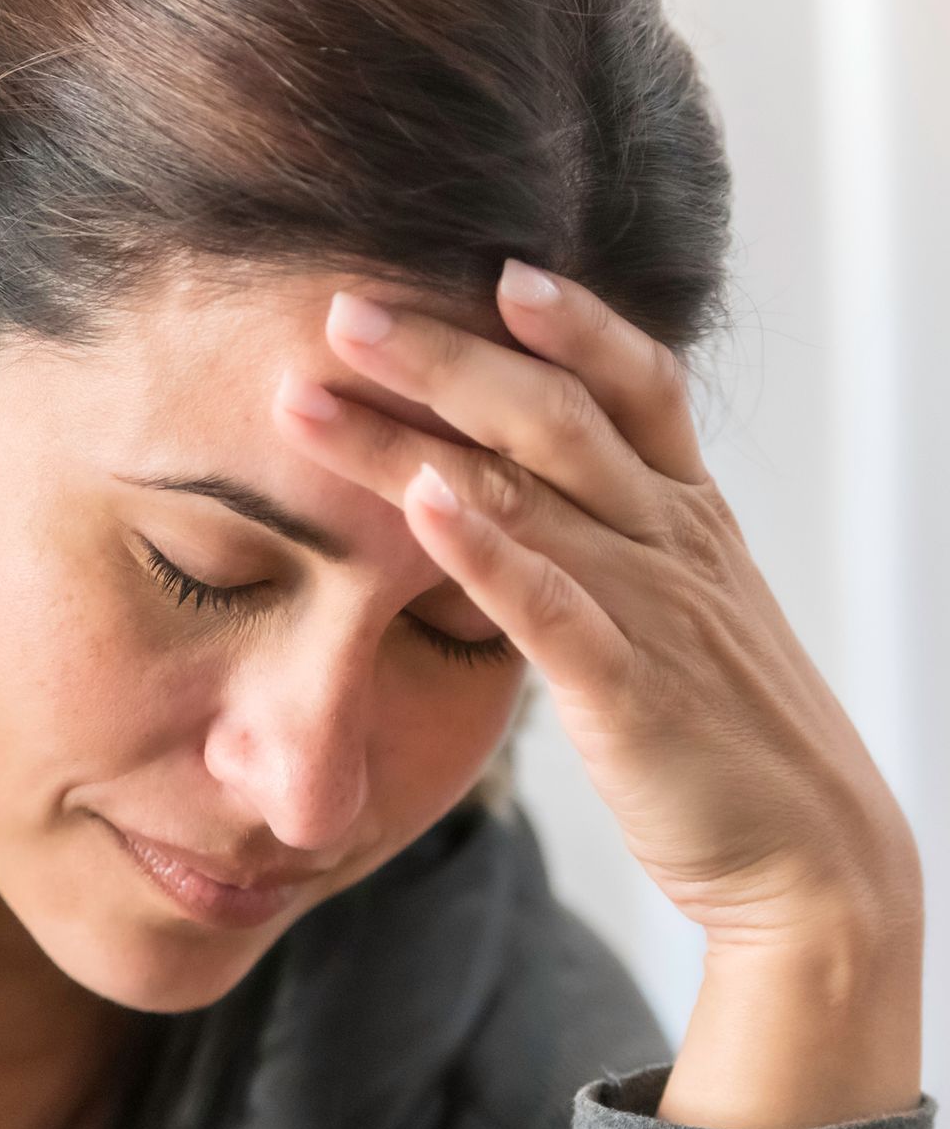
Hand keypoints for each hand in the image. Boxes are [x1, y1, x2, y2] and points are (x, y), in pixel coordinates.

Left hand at [271, 260, 923, 1128]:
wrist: (814, 863)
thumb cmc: (728, 731)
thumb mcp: (678, 612)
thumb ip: (609, 545)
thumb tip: (520, 499)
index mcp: (687, 518)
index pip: (635, 385)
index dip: (571, 321)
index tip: (491, 265)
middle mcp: (671, 542)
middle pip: (554, 415)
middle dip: (443, 356)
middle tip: (343, 309)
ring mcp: (650, 610)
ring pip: (527, 493)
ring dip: (411, 436)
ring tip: (314, 398)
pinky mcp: (626, 691)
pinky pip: (548, 606)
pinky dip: (483, 548)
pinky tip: (419, 504)